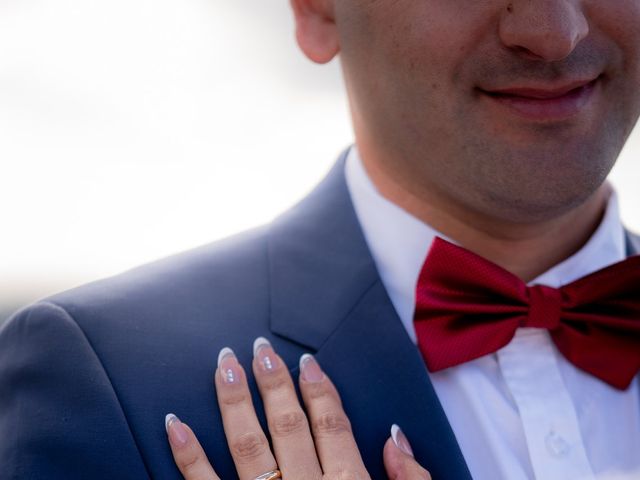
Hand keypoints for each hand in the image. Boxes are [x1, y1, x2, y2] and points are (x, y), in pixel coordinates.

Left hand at [165, 337, 431, 478]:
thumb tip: (395, 436)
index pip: (333, 427)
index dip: (320, 390)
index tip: (306, 361)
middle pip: (288, 427)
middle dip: (273, 384)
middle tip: (260, 348)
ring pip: (247, 447)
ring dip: (234, 403)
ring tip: (224, 365)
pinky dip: (187, 456)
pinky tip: (174, 423)